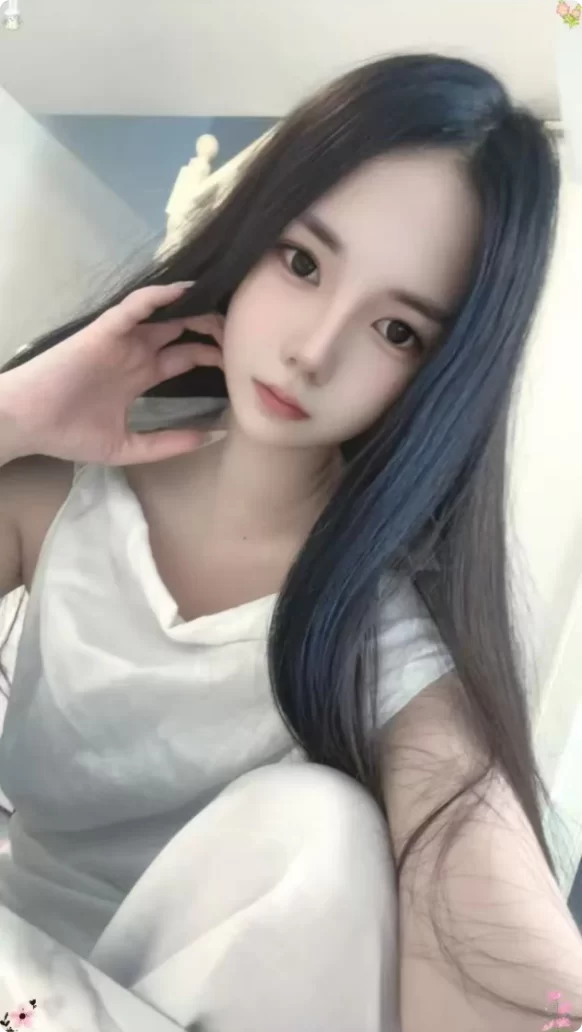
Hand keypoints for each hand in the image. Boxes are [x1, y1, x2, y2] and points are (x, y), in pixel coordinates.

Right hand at [0, 284, 224, 465]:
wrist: (27, 423)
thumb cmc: (69, 434)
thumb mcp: (129, 447)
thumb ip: (168, 443)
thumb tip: (211, 438)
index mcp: (140, 375)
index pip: (186, 357)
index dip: (213, 356)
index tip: (241, 363)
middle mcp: (134, 352)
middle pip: (183, 331)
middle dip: (213, 330)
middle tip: (243, 333)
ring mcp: (120, 339)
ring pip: (165, 314)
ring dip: (195, 309)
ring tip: (224, 309)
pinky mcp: (104, 331)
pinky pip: (135, 307)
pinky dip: (159, 297)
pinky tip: (184, 292)